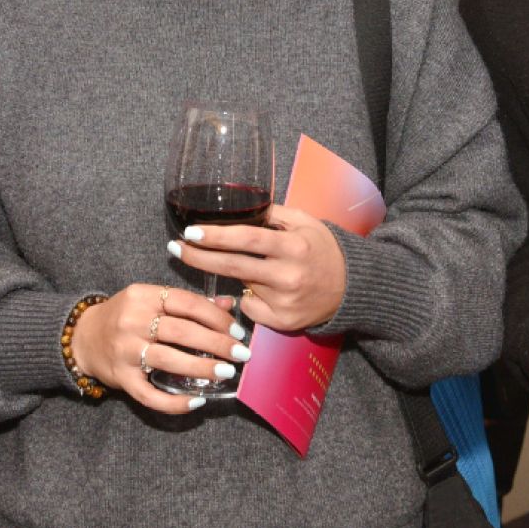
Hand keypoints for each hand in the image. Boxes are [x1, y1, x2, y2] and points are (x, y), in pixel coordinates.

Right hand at [68, 284, 244, 414]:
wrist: (83, 337)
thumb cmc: (126, 316)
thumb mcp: (152, 300)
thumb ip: (189, 303)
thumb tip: (229, 303)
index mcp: (143, 295)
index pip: (187, 302)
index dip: (216, 317)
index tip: (237, 331)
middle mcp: (132, 320)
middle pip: (182, 331)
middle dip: (217, 344)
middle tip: (241, 354)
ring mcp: (125, 350)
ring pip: (169, 360)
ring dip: (202, 368)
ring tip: (227, 373)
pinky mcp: (120, 377)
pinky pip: (149, 395)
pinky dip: (174, 402)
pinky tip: (196, 402)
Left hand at [169, 203, 345, 331]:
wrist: (352, 287)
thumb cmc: (323, 249)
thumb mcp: (305, 222)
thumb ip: (273, 213)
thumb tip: (240, 204)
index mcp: (293, 247)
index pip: (247, 239)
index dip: (216, 236)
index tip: (190, 232)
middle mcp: (288, 276)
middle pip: (233, 267)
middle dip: (199, 257)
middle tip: (176, 248)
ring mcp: (285, 303)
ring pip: (241, 286)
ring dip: (230, 274)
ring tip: (234, 263)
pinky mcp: (283, 322)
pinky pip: (250, 309)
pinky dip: (248, 297)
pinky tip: (260, 289)